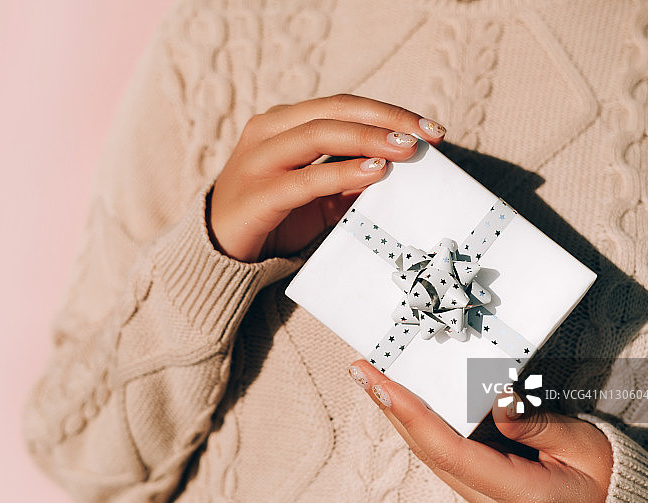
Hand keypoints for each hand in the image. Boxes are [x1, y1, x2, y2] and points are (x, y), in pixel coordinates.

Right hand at [209, 94, 446, 261]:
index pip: (342, 106)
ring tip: (406, 150)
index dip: (388, 112)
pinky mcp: (257, 194)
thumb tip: (398, 171)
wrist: (218, 251)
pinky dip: (342, 173)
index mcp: (282, 124)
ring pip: (318, 134)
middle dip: (386, 120)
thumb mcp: (316, 196)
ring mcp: (258, 160)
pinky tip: (375, 173)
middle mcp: (268, 132)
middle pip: (334, 111)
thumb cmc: (272, 218)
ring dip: (368, 139)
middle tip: (427, 136)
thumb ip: (348, 180)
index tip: (430, 128)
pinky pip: (305, 179)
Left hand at [348, 361, 612, 502]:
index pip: (449, 450)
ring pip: (431, 454)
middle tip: (362, 370)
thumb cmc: (610, 479)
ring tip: (374, 379)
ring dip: (400, 415)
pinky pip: (445, 453)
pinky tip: (406, 401)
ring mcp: (486, 497)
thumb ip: (538, 422)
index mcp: (519, 493)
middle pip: (428, 452)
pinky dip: (421, 424)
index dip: (410, 414)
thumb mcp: (584, 445)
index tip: (380, 383)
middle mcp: (493, 500)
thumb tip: (494, 399)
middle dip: (390, 408)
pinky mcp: (486, 486)